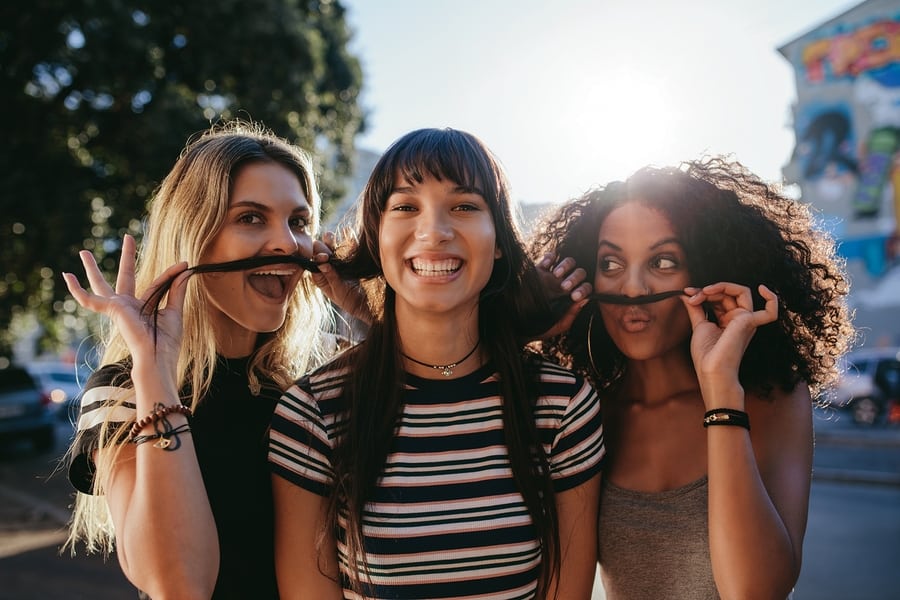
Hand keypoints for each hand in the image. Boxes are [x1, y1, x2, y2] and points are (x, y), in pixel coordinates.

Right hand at [61, 234, 189, 385]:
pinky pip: (89, 300)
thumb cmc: (166, 341)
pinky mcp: (112, 310)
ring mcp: (118, 308)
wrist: (158, 356)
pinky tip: (67, 276)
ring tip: (83, 252)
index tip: (183, 264)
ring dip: (92, 268)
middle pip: (124, 277)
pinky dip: (77, 290)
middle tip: (127, 237)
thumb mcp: (174, 311)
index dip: (171, 274)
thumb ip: (177, 290)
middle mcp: (129, 306)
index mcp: (144, 307)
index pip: (157, 284)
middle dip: (127, 258)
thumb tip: (185, 269)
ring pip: (101, 285)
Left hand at [310, 231, 371, 323]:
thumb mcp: (338, 291)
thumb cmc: (351, 302)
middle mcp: (329, 267)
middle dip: (323, 244)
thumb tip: (322, 263)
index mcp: (321, 275)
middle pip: (322, 251)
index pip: (314, 261)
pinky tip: (346, 231)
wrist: (369, 305)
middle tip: (327, 240)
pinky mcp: (353, 258)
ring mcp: (340, 262)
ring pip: (333, 246)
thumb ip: (331, 277)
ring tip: (332, 235)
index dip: (316, 255)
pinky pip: (349, 246)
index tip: (324, 256)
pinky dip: (347, 238)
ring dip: (331, 240)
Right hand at [534, 253, 591, 338]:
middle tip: (564, 286)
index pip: (585, 287)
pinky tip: (546, 265)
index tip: (574, 296)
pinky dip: (550, 257)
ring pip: (568, 262)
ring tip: (556, 274)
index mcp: (572, 297)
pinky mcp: (540, 270)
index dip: (583, 289)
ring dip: (565, 266)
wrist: (520, 325)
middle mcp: (565, 286)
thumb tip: (584, 300)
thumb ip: (572, 314)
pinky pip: (550, 257)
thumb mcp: (558, 325)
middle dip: (575, 278)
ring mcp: (553, 277)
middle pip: (579, 272)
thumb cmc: (541, 328)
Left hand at [682, 283, 777, 404]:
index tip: (687, 293)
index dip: (704, 292)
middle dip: (709, 290)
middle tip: (693, 296)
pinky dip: (771, 298)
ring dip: (720, 287)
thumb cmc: (707, 356)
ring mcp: (747, 321)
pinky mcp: (749, 323)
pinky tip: (763, 289)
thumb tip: (686, 293)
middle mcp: (740, 319)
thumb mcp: (699, 326)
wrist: (711, 371)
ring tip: (702, 294)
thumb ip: (696, 308)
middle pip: (729, 293)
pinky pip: (770, 310)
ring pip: (741, 292)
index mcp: (729, 320)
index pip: (721, 297)